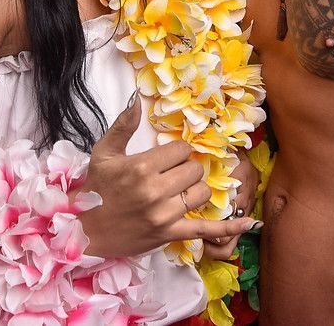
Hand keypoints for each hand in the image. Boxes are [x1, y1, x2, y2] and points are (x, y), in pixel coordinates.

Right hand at [80, 96, 260, 257]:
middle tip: (170, 174)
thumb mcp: (103, 153)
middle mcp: (156, 191)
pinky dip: (228, 227)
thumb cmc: (94, 190)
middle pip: (194, 169)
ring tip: (179, 190)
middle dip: (185, 168)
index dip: (175, 152)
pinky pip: (205, 229)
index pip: (180, 150)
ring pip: (201, 192)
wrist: (84, 232)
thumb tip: (136, 99)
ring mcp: (165, 215)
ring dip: (195, 188)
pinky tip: (249, 223)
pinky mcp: (170, 234)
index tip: (164, 157)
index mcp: (141, 168)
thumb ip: (123, 126)